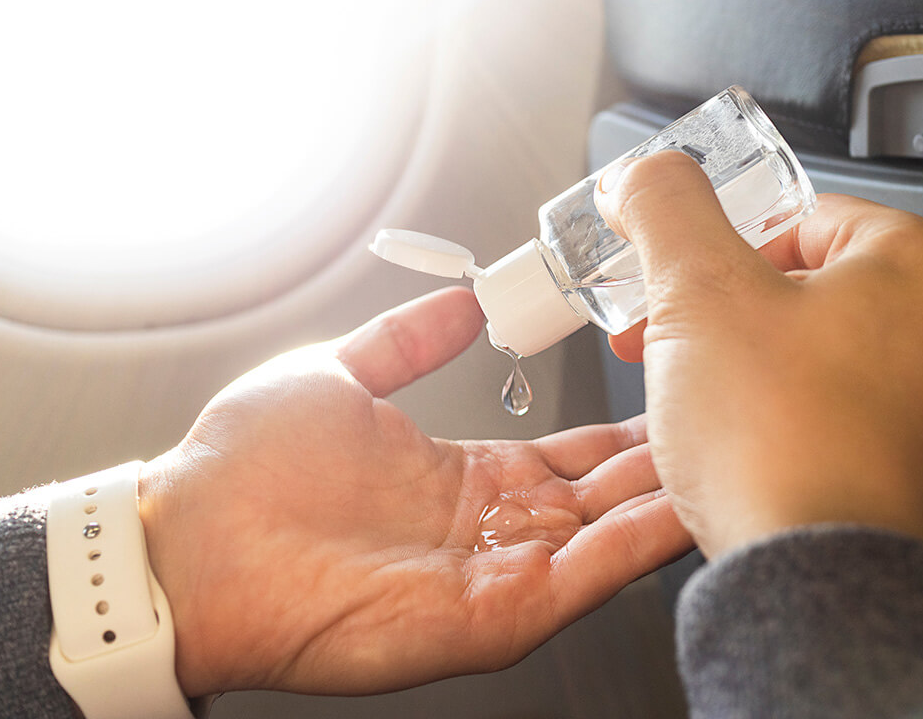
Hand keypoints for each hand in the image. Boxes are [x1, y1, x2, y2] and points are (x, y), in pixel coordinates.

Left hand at [136, 287, 688, 696]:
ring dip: (669, 497)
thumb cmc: (243, 469)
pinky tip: (688, 509)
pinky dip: (639, 547)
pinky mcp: (492, 617)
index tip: (674, 391)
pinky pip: (582, 579)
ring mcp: (497, 574)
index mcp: (463, 476)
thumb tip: (459, 306)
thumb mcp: (336, 374)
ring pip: (608, 536)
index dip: (624, 428)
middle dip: (666, 460)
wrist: (189, 543)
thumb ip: (405, 343)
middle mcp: (490, 529)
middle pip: (604, 496)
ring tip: (732, 458)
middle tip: (728, 419)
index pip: (570, 454)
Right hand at [594, 151, 922, 559]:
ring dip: (739, 371)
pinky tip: (739, 454)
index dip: (708, 249)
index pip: (795, 217)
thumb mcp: (699, 294)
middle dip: (716, 315)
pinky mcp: (917, 474)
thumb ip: (667, 208)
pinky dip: (778, 426)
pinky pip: (832, 422)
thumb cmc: (788, 451)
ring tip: (695, 405)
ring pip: (813, 359)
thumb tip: (649, 174)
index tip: (665, 279)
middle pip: (802, 290)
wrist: (823, 597)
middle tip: (663, 343)